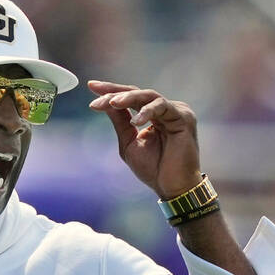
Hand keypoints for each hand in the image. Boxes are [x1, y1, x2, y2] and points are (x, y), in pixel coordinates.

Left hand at [87, 80, 201, 198]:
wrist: (171, 188)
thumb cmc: (153, 168)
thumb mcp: (129, 142)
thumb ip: (120, 121)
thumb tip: (105, 102)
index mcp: (153, 115)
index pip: (131, 98)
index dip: (111, 90)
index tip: (91, 86)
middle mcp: (165, 110)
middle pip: (138, 93)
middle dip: (116, 92)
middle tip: (97, 95)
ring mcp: (176, 111)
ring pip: (149, 96)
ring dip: (129, 97)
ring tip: (112, 103)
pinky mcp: (184, 117)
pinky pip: (162, 107)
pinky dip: (147, 111)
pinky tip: (135, 121)